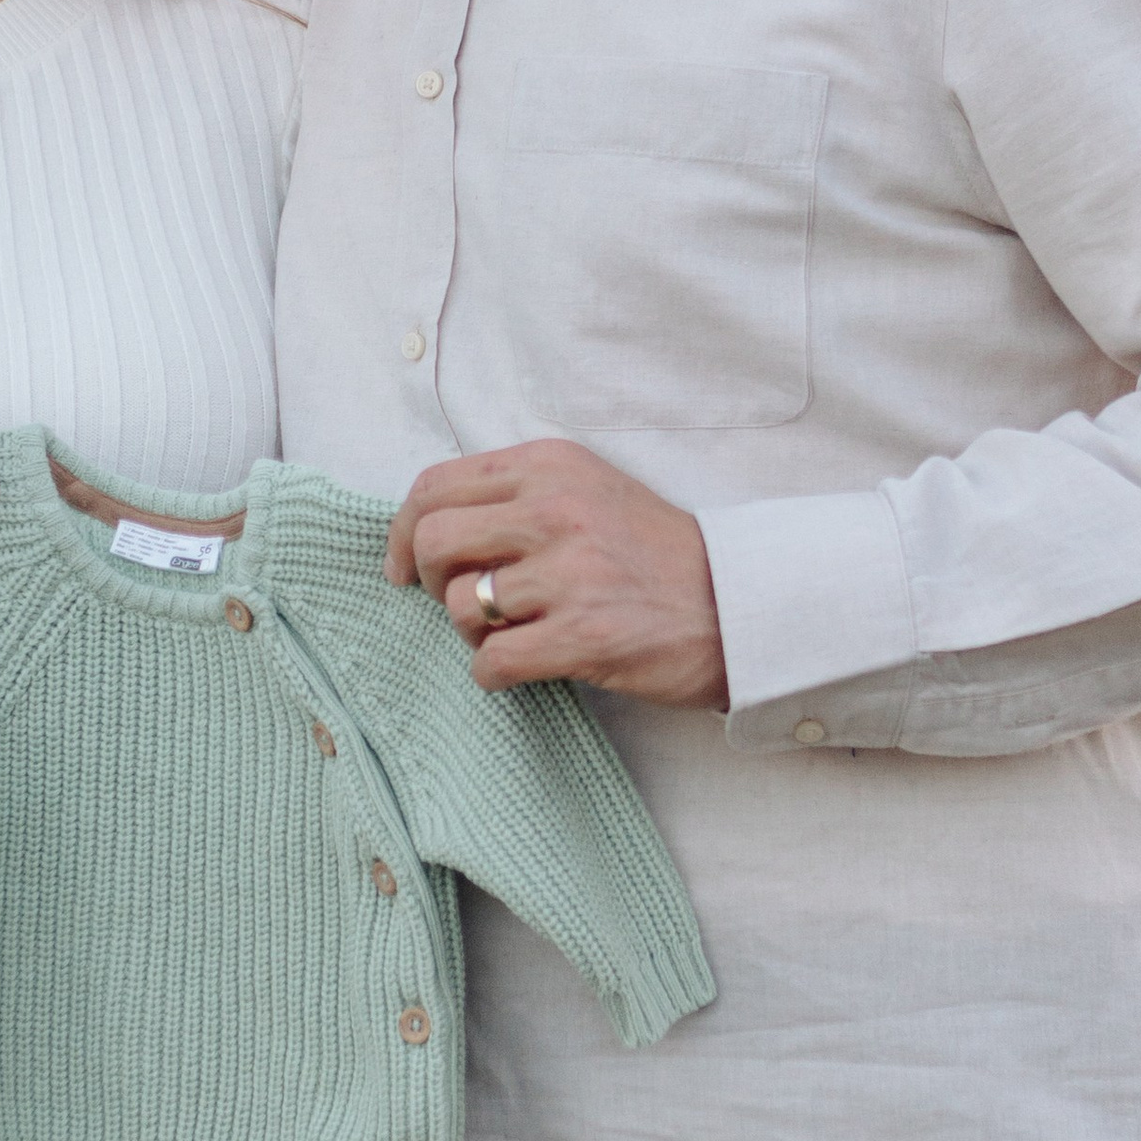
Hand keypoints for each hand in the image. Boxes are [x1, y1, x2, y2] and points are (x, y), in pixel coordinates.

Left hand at [387, 440, 729, 708]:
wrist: (739, 604)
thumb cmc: (654, 555)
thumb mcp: (589, 491)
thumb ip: (516, 496)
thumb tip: (425, 529)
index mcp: (549, 466)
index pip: (434, 486)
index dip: (401, 532)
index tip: (403, 568)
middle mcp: (556, 509)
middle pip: (432, 542)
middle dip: (428, 583)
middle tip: (458, 603)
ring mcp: (571, 573)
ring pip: (460, 605)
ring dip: (471, 633)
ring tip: (512, 634)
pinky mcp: (584, 635)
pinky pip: (491, 662)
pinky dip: (492, 674)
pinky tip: (522, 668)